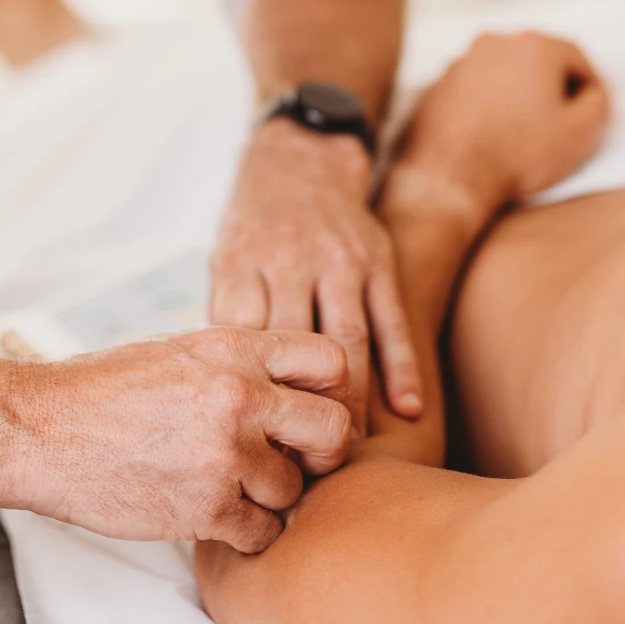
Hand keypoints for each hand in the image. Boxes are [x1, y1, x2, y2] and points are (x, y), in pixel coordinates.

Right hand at [15, 326, 352, 552]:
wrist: (41, 431)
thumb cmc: (104, 390)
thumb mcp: (181, 351)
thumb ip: (241, 364)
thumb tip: (293, 388)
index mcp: (235, 347)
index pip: (332, 360)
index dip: (332, 391)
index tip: (310, 412)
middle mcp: (240, 396)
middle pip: (334, 430)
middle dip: (321, 452)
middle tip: (295, 461)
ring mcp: (225, 454)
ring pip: (296, 489)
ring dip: (272, 496)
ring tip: (230, 486)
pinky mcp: (206, 508)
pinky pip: (262, 531)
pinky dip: (245, 532)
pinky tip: (214, 514)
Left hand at [209, 121, 421, 433]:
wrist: (302, 156)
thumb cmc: (255, 224)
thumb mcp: (225, 258)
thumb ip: (229, 318)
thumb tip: (217, 392)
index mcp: (242, 263)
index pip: (241, 338)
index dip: (246, 392)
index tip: (246, 441)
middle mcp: (290, 261)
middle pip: (292, 348)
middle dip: (295, 408)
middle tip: (296, 467)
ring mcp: (339, 261)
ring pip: (345, 341)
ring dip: (348, 401)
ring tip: (346, 451)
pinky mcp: (379, 261)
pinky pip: (392, 321)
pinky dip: (402, 368)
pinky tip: (407, 411)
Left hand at [392, 32, 609, 220]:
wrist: (452, 177)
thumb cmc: (517, 154)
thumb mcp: (579, 133)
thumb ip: (598, 104)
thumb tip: (592, 93)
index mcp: (533, 46)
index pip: (575, 57)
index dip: (589, 85)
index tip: (591, 108)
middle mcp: (495, 43)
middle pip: (538, 59)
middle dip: (553, 86)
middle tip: (562, 119)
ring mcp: (462, 61)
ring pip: (505, 71)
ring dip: (519, 92)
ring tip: (525, 129)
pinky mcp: (439, 83)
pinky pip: (476, 87)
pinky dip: (489, 101)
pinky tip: (494, 131)